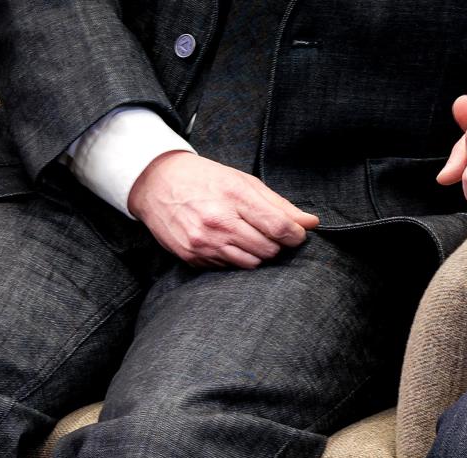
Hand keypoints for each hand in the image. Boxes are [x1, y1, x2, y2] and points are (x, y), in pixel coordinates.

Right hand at [128, 151, 319, 269]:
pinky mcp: (192, 257)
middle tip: (267, 233)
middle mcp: (218, 221)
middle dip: (275, 244)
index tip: (297, 234)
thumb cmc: (205, 179)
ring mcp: (204, 241)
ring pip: (251, 264)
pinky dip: (233, 258)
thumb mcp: (242, 181)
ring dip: (256, 254)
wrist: (156, 183)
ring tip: (245, 236)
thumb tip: (311, 223)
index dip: (295, 235)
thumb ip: (279, 205)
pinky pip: (228, 268)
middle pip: (268, 250)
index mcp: (234, 195)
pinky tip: (224, 241)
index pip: (279, 227)